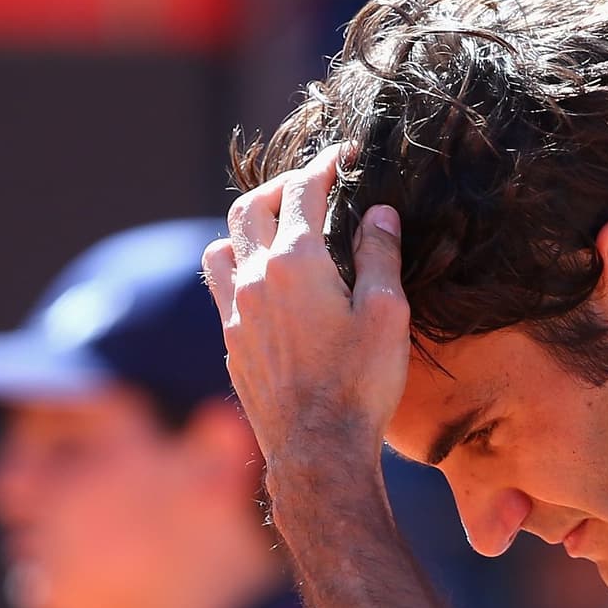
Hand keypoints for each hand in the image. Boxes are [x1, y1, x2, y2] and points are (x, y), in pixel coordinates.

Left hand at [203, 145, 409, 467]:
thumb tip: (378, 212)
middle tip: (310, 186)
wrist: (317, 451)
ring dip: (245, 226)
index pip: (303, 192)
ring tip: (274, 230)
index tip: (344, 156)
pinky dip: (239, 268)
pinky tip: (264, 286)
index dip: (325, 166)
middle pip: (249, 208)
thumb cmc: (360, 384)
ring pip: (221, 246)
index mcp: (295, 263)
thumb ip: (380, 255)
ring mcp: (235, 313)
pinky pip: (221, 288)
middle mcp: (254, 279)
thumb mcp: (387, 313)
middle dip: (280, 187)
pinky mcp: (231, 344)